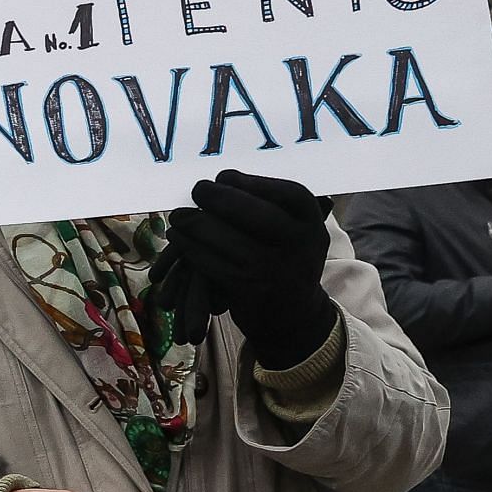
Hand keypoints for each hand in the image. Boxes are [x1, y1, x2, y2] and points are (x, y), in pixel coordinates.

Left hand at [152, 170, 336, 365]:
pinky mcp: (248, 290)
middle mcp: (299, 246)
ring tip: (179, 215)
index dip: (252, 182)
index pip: (288, 194)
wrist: (293, 316)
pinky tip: (180, 237)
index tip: (224, 175)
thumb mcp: (292, 233)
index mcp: (312, 225)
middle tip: (197, 189)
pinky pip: (211, 262)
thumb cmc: (284, 261)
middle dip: (219, 198)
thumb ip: (270, 209)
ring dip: (194, 222)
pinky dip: (190, 247)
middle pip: (254, 213)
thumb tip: (222, 179)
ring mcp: (274, 270)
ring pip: (224, 237)